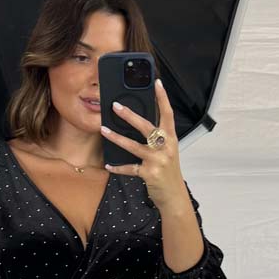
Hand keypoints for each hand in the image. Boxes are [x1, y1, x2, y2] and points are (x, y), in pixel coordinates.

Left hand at [100, 78, 187, 209]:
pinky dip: (118, 167)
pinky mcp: (149, 174)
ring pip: (134, 146)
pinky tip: (109, 165)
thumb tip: (137, 123)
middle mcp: (166, 147)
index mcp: (171, 138)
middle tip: (115, 106)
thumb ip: (157, 139)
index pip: (168, 114)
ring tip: (104, 130)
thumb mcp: (167, 152)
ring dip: (117, 138)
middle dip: (130, 116)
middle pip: (147, 127)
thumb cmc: (168, 172)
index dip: (163, 98)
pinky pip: (130, 168)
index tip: (156, 82)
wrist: (174, 196)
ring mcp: (158, 160)